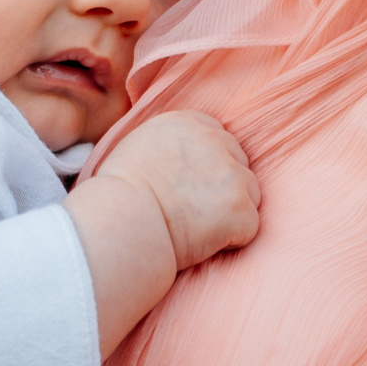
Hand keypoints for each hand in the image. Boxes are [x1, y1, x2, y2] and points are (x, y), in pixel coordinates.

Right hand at [94, 110, 260, 268]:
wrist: (119, 224)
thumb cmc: (116, 196)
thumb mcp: (137, 148)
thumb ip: (168, 144)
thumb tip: (179, 158)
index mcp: (188, 123)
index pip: (217, 137)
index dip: (208, 166)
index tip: (190, 186)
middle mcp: (214, 141)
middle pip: (238, 162)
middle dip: (224, 187)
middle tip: (193, 211)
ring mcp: (231, 174)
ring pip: (250, 194)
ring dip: (231, 212)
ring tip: (196, 228)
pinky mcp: (240, 208)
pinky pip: (249, 227)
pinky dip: (232, 240)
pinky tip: (202, 242)